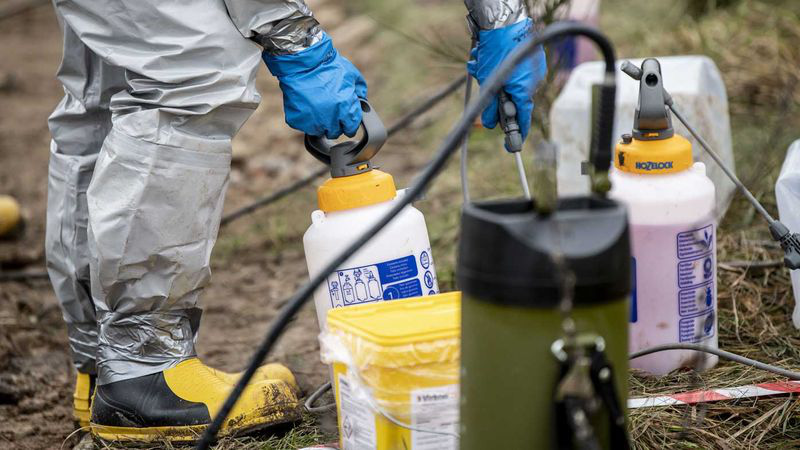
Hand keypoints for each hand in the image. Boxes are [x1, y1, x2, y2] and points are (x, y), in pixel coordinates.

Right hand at [263, 33, 367, 138]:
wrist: (302, 61)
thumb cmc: (328, 66)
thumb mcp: (352, 75)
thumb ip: (360, 91)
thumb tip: (362, 102)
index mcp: (345, 109)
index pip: (351, 128)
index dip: (349, 124)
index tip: (346, 120)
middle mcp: (330, 119)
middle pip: (335, 132)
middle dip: (335, 123)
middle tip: (330, 110)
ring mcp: (312, 121)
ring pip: (319, 130)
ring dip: (319, 122)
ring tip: (317, 106)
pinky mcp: (297, 121)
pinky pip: (303, 125)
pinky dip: (305, 118)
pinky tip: (306, 104)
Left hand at [467, 18, 546, 143]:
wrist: (503, 23)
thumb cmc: (496, 53)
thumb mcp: (488, 84)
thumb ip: (490, 107)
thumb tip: (489, 124)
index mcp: (524, 92)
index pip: (522, 120)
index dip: (516, 134)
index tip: (513, 146)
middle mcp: (532, 83)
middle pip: (512, 100)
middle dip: (495, 94)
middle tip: (482, 79)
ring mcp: (533, 71)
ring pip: (510, 84)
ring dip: (494, 77)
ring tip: (481, 63)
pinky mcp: (531, 60)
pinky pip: (514, 71)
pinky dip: (502, 67)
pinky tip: (489, 56)